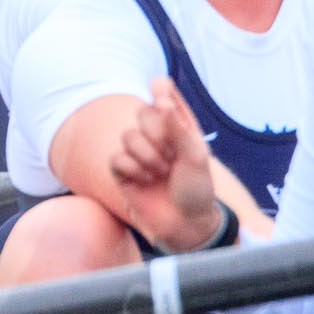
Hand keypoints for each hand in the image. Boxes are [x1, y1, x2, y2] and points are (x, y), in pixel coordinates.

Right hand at [108, 77, 222, 253]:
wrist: (186, 222)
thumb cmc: (196, 188)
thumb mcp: (195, 155)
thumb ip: (177, 127)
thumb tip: (161, 100)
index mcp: (178, 125)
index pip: (164, 93)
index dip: (161, 91)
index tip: (164, 100)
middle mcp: (157, 135)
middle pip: (143, 112)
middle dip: (157, 134)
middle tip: (171, 155)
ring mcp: (138, 151)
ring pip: (128, 136)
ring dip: (148, 158)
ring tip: (161, 173)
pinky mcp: (122, 170)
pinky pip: (117, 158)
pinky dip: (134, 171)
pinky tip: (145, 182)